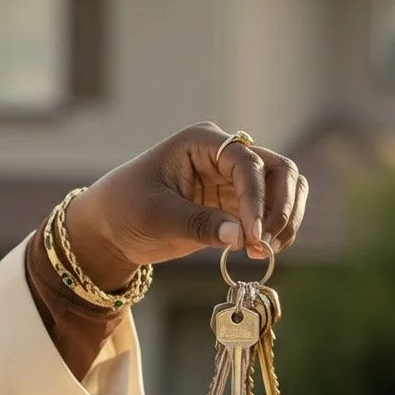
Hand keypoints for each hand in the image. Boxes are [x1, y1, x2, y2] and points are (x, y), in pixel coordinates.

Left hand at [65, 123, 307, 289]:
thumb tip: (243, 237)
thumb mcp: (156, 217)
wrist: (109, 229)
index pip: (247, 162)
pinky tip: (260, 252)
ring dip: (284, 219)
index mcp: (201, 142)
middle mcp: (224, 154)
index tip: (252, 236)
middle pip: (278, 170)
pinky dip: (275, 231)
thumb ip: (199, 224)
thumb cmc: (124, 210)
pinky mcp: (236, 204)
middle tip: (264, 244)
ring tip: (264, 251)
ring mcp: (233, 179)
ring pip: (284, 189)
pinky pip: (271, 212)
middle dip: (279, 208)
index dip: (257, 198)